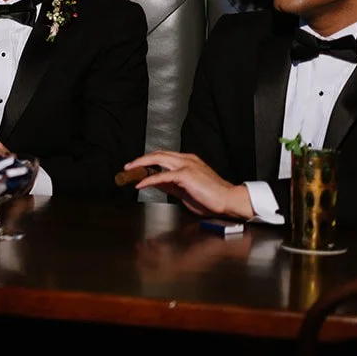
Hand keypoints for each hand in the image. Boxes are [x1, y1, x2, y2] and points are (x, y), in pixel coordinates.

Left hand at [125, 150, 254, 219]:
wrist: (228, 201)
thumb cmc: (211, 198)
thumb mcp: (185, 190)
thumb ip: (171, 185)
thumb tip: (155, 182)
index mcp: (188, 161)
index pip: (163, 156)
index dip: (148, 161)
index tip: (137, 167)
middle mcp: (187, 159)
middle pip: (158, 154)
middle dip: (141, 160)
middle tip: (128, 167)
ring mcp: (187, 165)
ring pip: (158, 159)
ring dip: (141, 164)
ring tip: (129, 171)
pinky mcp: (186, 175)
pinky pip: (162, 176)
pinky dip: (149, 180)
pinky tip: (141, 184)